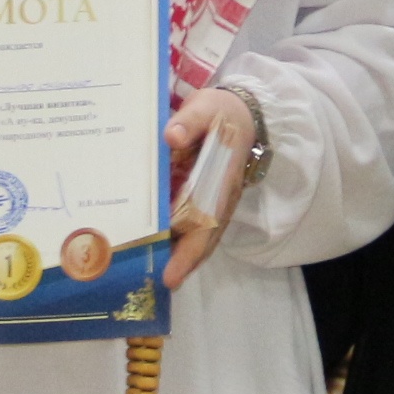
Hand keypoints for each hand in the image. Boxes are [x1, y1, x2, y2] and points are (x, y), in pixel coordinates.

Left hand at [161, 87, 257, 288]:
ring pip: (199, 235)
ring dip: (180, 255)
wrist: (241, 112)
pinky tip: (157, 246)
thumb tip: (171, 137)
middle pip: (203, 239)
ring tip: (153, 273)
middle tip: (160, 284)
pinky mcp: (206, 198)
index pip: (207, 223)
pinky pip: (194, 224)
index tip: (172, 275)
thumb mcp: (206, 109)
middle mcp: (220, 198)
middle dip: (184, 263)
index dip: (190, 251)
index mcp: (221, 181)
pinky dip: (178, 239)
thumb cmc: (222, 113)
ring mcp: (215, 201)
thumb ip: (189, 121)